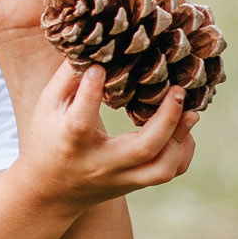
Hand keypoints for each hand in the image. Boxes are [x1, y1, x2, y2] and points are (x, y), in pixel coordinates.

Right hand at [21, 60, 197, 213]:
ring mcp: (120, 177)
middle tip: (177, 90)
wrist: (51, 191)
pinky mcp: (134, 183)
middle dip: (166, 120)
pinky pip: (168, 173)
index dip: (90, 93)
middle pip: (140, 149)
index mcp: (70, 143)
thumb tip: (95, 47)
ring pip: (161, 169)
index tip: (100, 67)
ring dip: (180, 139)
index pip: (80, 122)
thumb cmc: (48, 138)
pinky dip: (183, 152)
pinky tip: (183, 130)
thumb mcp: (48, 107)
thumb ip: (68, 78)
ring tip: (189, 112)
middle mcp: (100, 164)